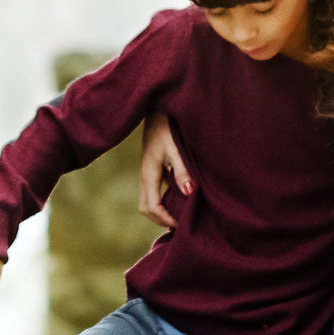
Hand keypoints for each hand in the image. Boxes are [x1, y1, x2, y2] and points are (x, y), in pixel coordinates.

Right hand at [136, 112, 191, 229]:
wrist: (158, 109)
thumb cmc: (167, 126)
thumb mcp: (176, 148)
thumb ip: (182, 170)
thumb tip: (188, 192)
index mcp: (148, 174)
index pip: (151, 206)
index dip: (165, 219)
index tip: (180, 225)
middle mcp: (145, 176)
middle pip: (146, 207)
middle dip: (160, 219)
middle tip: (179, 225)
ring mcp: (148, 172)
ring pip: (148, 200)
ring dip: (161, 211)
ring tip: (180, 216)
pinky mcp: (154, 168)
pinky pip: (155, 191)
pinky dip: (164, 200)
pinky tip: (180, 198)